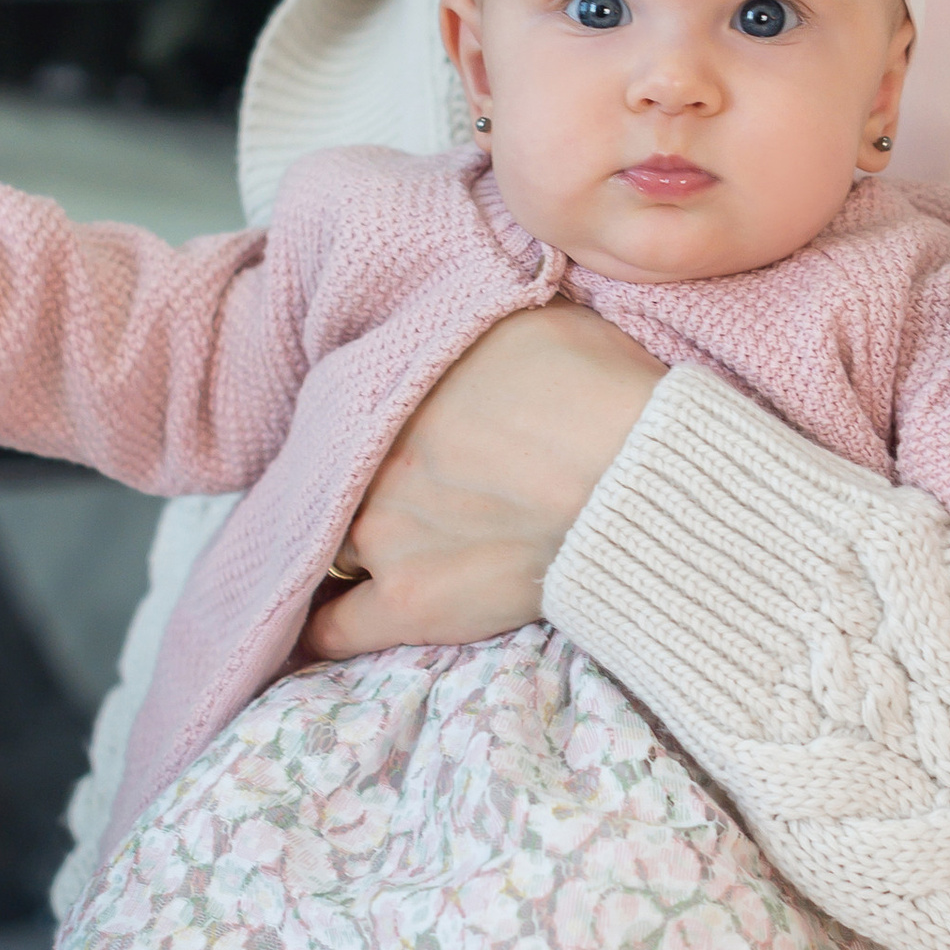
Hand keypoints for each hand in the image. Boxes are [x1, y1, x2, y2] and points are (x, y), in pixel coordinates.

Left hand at [300, 299, 665, 661]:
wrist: (631, 479)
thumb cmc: (598, 392)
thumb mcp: (533, 318)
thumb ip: (479, 328)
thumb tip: (476, 316)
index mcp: (393, 386)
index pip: (345, 408)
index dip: (370, 429)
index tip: (394, 440)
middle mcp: (371, 457)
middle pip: (337, 477)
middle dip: (362, 487)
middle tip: (405, 497)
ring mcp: (383, 534)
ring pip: (331, 546)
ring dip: (346, 551)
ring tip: (379, 558)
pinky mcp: (411, 603)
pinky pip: (336, 629)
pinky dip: (325, 632)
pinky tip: (319, 634)